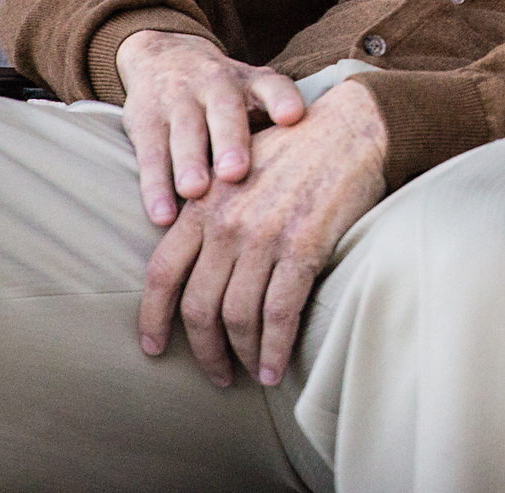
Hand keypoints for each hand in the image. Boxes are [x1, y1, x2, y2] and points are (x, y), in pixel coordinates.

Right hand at [116, 30, 307, 226]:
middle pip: (225, 111)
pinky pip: (150, 155)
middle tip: (236, 171)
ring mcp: (178, 102)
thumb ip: (280, 122)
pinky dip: (155, 186)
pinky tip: (162, 214)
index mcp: (252, 82)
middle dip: (230, 141)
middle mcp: (216, 86)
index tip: (293, 116)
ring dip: (189, 163)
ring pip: (184, 133)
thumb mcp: (257, 93)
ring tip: (195, 192)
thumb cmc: (228, 92)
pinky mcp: (145, 122)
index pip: (272, 86)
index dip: (282, 99)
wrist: (165, 56)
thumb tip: (324, 170)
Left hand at [139, 79, 387, 386]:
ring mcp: (263, 235)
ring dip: (241, 355)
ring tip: (249, 375)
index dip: (153, 318)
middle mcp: (226, 223)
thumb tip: (196, 259)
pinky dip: (273, 348)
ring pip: (237, 316)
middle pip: (198, 305)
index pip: (162, 272)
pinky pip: (279, 312)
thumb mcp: (237, 167)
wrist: (351, 129)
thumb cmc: (298, 149)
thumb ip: (210, 209)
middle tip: (216, 374)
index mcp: (203, 204)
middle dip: (204, 350)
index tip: (154, 348)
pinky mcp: (303, 246)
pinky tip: (273, 367)